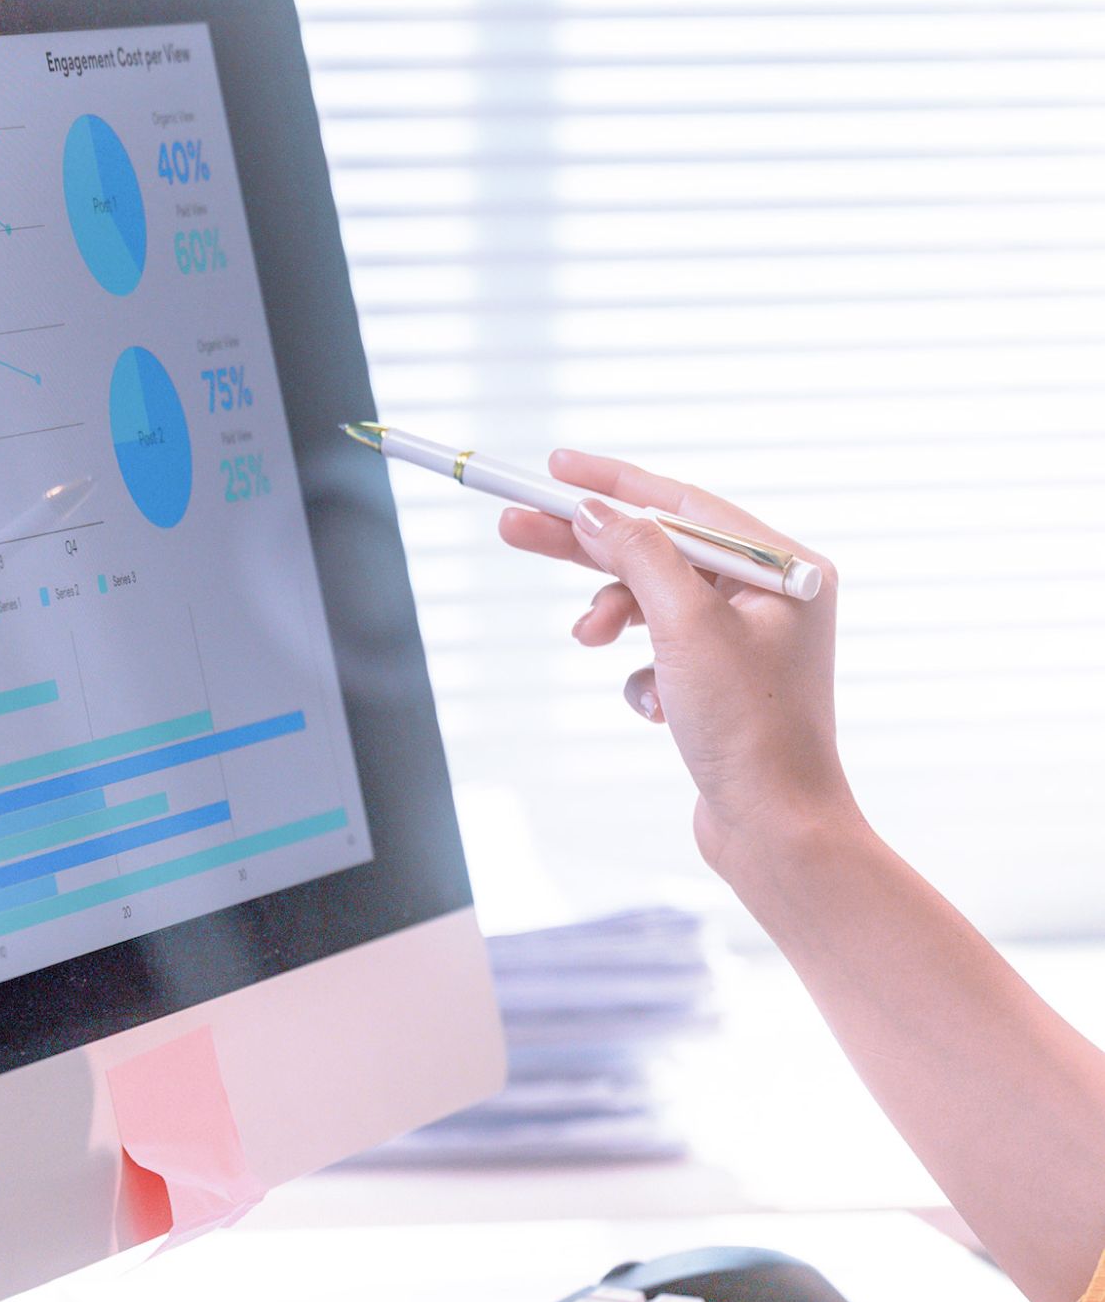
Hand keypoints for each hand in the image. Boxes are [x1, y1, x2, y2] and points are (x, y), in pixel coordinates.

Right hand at [499, 450, 859, 879]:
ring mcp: (746, 642)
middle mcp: (771, 597)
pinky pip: (660, 653)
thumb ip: (638, 556)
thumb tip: (597, 512)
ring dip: (614, 618)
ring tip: (588, 640)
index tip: (556, 469)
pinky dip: (643, 674)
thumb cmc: (750, 729)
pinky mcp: (721, 684)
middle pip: (659, 549)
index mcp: (784, 568)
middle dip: (590, 546)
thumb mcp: (686, 626)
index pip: (683, 503)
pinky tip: (657, 706)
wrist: (775, 832)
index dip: (615, 483)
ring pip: (653, 603)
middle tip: (517, 528)